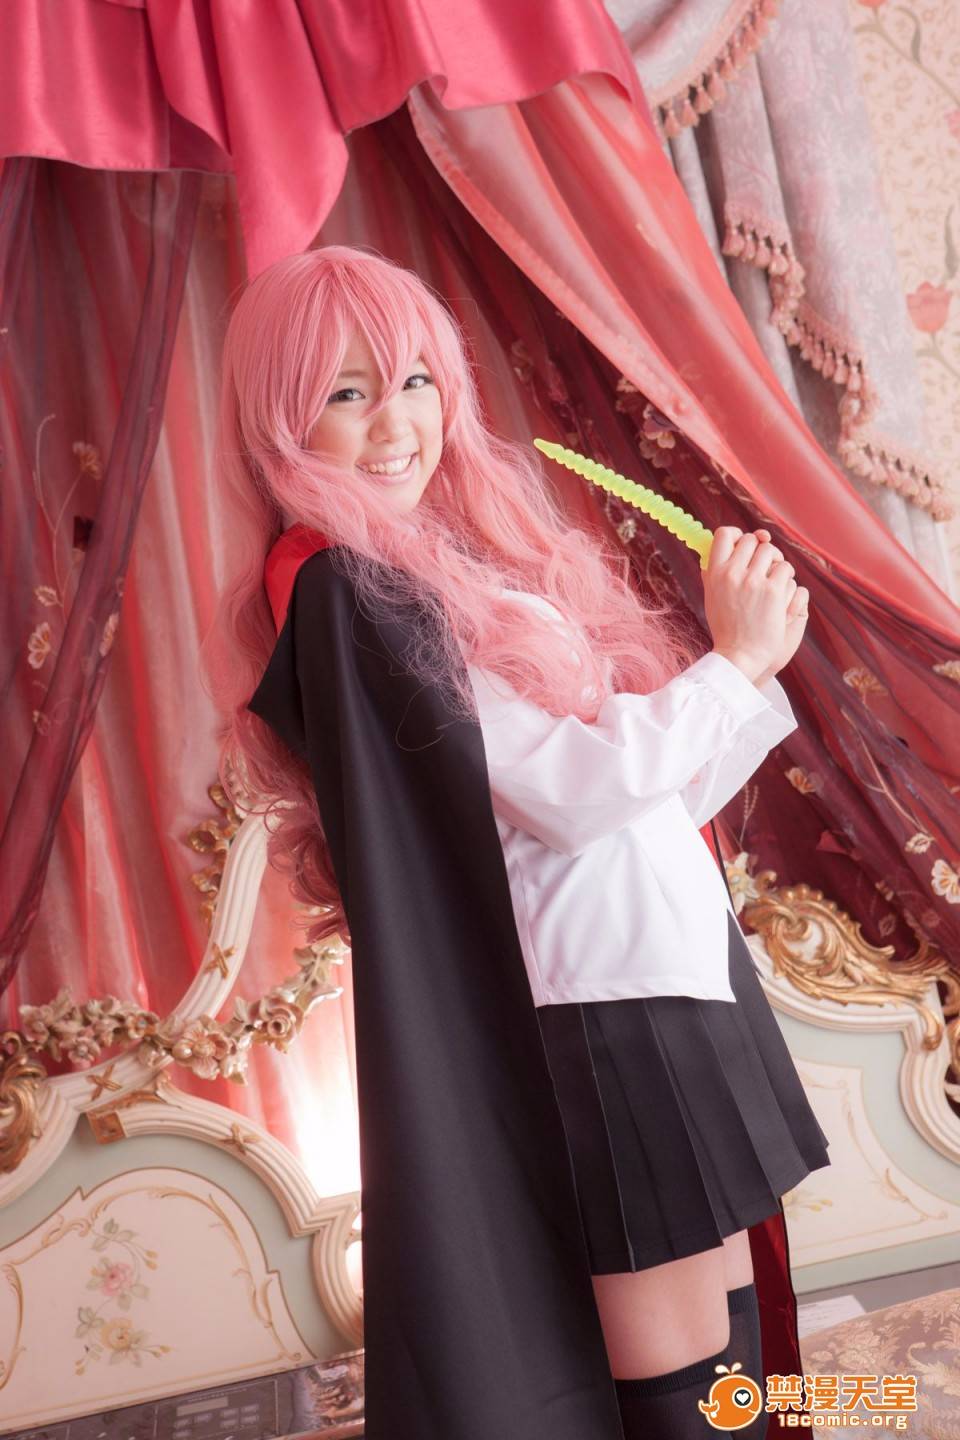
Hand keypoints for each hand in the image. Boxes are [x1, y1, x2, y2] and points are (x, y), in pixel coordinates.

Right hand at [703, 525, 800, 683]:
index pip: (725, 534)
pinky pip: (786, 569)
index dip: (738, 535)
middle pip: (753, 540)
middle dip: (761, 550)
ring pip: (772, 553)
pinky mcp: (773, 591)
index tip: (745, 545)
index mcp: (714, 573)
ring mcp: (753, 581)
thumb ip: (714, 571)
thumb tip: (718, 545)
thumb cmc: (727, 628)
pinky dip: (787, 580)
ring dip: (776, 564)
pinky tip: (780, 594)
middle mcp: (731, 573)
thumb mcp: (712, 597)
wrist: (740, 655)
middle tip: (764, 567)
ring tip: (773, 582)